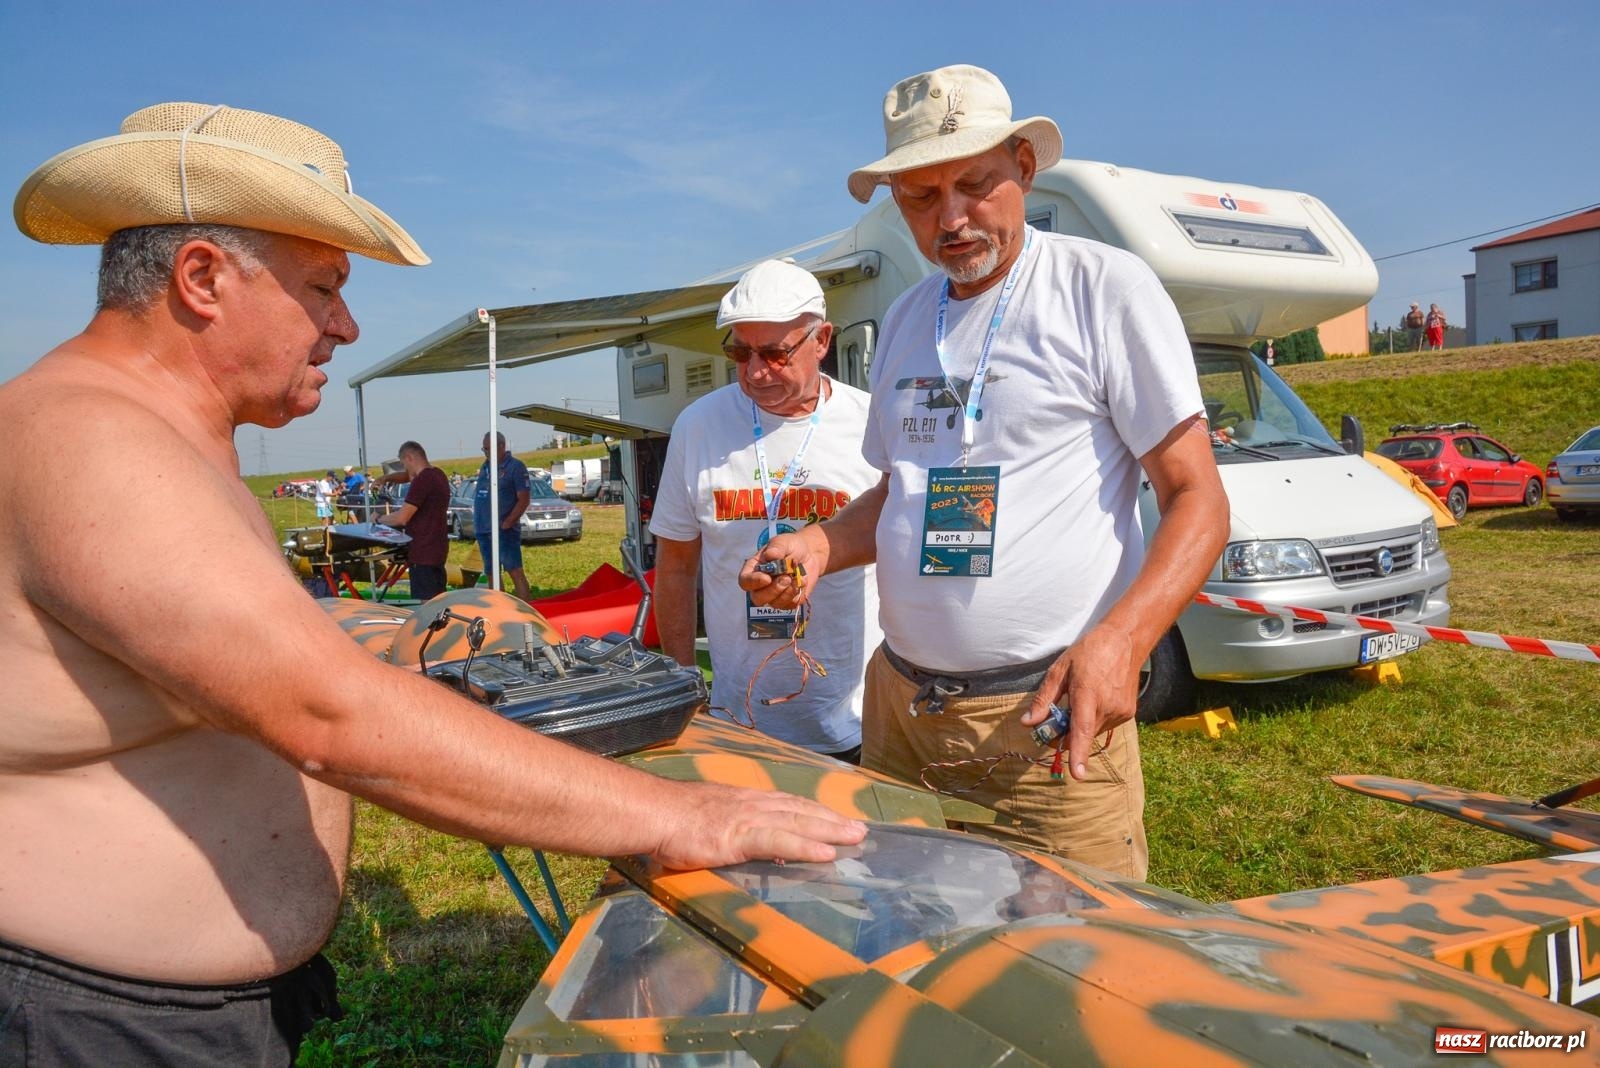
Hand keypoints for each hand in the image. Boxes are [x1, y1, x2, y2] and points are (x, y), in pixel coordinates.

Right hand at [652, 782, 866, 869]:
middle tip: (859, 829)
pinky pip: (781, 841)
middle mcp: (752, 804)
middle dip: (831, 819)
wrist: (652, 813)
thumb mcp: (706, 820)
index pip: (786, 804)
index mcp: (743, 801)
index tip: (834, 817)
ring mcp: (749, 818)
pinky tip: (827, 853)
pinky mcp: (741, 836)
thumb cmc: (669, 820)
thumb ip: (725, 830)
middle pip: (801, 810)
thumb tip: (735, 840)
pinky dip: (806, 846)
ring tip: (855, 838)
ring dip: (830, 830)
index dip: (813, 811)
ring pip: (798, 822)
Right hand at [737, 529, 827, 609]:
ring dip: (787, 592)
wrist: (809, 554)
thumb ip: (776, 548)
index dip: (754, 582)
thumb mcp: (783, 542)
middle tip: (786, 578)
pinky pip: (790, 605)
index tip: (767, 578)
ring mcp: (774, 595)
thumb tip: (770, 555)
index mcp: (754, 569)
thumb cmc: (790, 546)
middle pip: (758, 598)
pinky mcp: (788, 601)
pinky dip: (797, 593)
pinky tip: (802, 581)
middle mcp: (761, 585)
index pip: (745, 581)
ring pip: (774, 603)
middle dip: (773, 590)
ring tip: (797, 577)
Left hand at [1020, 625, 1139, 780]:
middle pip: (1082, 735)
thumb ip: (1043, 699)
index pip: (1082, 729)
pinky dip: (1095, 721)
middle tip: (1056, 718)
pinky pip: (1104, 726)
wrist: (1125, 641)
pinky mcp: (1128, 713)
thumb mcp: (1059, 669)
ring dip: (1082, 727)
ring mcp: (1121, 711)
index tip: (1077, 774)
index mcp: (1087, 693)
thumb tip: (1028, 723)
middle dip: (1066, 734)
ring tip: (1080, 701)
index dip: (1078, 754)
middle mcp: (1107, 706)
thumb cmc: (1089, 652)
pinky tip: (1095, 700)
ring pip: (1093, 732)